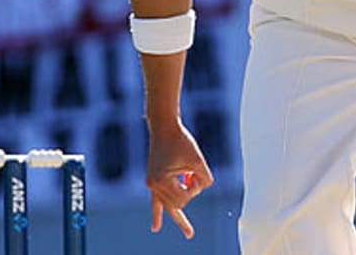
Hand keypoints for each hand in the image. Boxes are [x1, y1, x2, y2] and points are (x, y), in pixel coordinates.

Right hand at [145, 119, 213, 238]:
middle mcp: (153, 185)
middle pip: (178, 204)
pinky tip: (156, 229)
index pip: (184, 198)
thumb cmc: (182, 141)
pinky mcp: (153, 181)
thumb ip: (205, 179)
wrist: (164, 127)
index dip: (195, 188)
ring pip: (170, 205)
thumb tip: (200, 189)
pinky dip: (157, 214)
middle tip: (192, 175)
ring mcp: (151, 184)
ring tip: (188, 205)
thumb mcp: (198, 161)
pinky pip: (154, 202)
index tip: (194, 173)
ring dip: (183, 196)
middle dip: (189, 192)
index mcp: (160, 181)